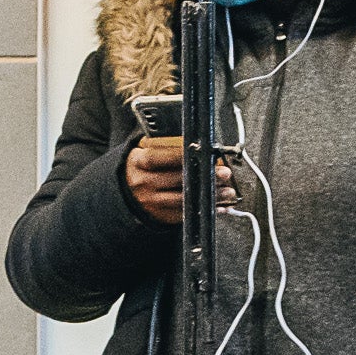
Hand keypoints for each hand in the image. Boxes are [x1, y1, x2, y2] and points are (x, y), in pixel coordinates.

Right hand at [121, 135, 241, 227]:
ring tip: (228, 191)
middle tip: (224, 173)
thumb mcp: (145, 149)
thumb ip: (163, 142)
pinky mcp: (160, 216)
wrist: (128, 189)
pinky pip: (186, 214)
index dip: (180, 154)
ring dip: (209, 196)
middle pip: (176, 179)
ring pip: (184, 199)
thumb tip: (194, 138)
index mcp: (138, 162)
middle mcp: (143, 183)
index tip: (202, 152)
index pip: (159, 157)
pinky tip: (218, 206)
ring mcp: (151, 202)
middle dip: (204, 176)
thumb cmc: (143, 165)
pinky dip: (204, 210)